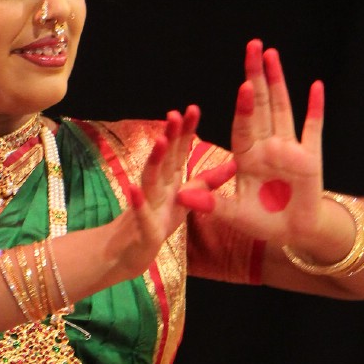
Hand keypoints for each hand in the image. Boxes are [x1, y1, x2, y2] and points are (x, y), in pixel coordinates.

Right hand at [116, 106, 236, 277]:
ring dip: (155, 160)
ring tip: (160, 140)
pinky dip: (137, 202)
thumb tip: (234, 163)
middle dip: (169, 137)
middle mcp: (156, 188)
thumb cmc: (157, 225)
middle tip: (176, 114)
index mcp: (169, 181)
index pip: (178, 152)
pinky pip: (141, 215)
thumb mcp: (186, 202)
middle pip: (164, 159)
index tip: (193, 109)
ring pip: (150, 180)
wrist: (128, 254)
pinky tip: (133, 189)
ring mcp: (148, 206)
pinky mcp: (143, 229)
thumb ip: (207, 183)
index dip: (185, 132)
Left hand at [215, 40, 326, 246]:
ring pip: (283, 109)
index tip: (242, 84)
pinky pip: (313, 129)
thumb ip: (210, 204)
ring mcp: (290, 148)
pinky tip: (316, 87)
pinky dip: (316, 109)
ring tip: (272, 55)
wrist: (294, 233)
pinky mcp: (311, 157)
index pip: (242, 125)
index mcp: (246, 156)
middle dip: (256, 76)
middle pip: (260, 105)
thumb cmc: (262, 221)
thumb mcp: (234, 214)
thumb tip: (180, 197)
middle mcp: (267, 146)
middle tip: (252, 46)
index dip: (243, 106)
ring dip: (279, 83)